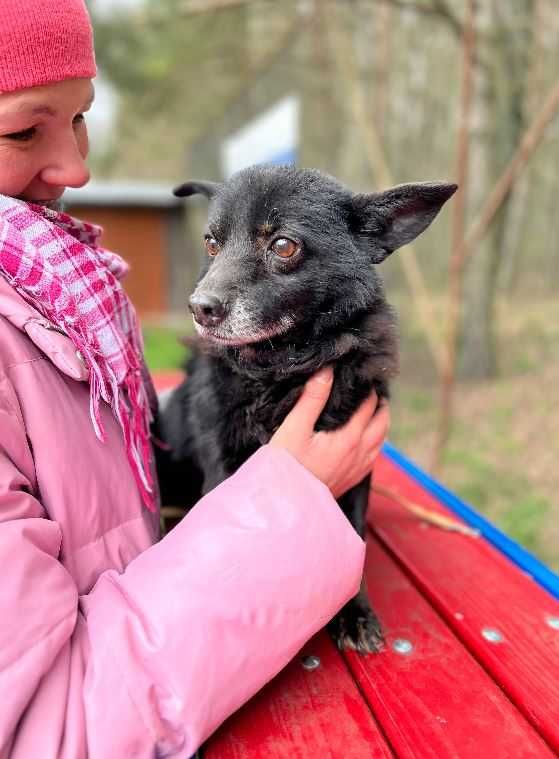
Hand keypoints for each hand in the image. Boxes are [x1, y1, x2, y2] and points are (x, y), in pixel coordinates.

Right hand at [270, 367, 389, 497]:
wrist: (284, 505)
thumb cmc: (286, 467)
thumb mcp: (294, 428)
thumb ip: (312, 399)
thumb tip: (326, 371)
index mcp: (349, 438)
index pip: (369, 406)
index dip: (370, 389)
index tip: (366, 376)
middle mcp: (359, 454)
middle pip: (382, 423)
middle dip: (381, 405)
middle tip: (374, 390)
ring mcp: (357, 469)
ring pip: (381, 442)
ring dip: (381, 424)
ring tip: (374, 411)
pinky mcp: (351, 480)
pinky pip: (373, 458)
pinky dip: (375, 443)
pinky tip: (366, 441)